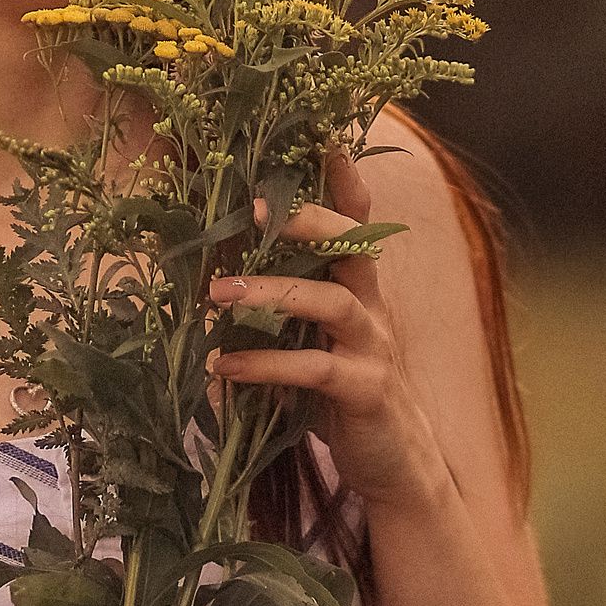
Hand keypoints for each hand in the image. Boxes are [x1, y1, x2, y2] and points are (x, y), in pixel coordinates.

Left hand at [206, 151, 445, 511]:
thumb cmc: (341, 393)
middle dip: (308, 220)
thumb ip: (278, 309)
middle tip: (254, 209)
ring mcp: (373, 347)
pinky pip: (315, 368)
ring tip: (216, 294)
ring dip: (271, 292)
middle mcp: (372, 307)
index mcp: (358, 287)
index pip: (358, 222)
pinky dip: (265, 364)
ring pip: (330, 301)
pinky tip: (223, 367)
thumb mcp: (310, 340)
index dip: (346, 181)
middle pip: (353, 245)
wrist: (395, 465)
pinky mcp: (366, 391)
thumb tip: (209, 276)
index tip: (326, 140)